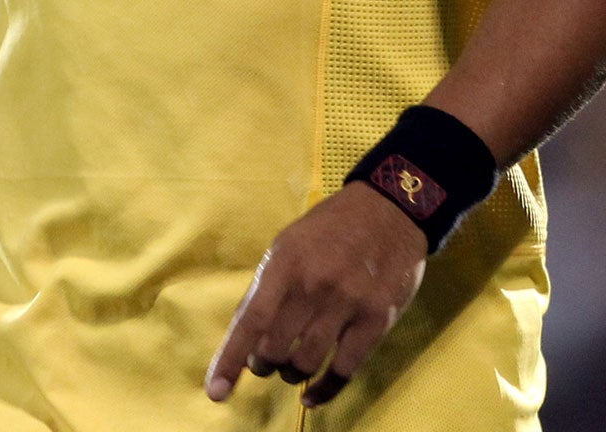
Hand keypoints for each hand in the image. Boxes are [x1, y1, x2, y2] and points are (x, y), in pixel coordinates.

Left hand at [206, 182, 428, 408]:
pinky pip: (344, 370)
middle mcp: (314, 284)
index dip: (231, 359)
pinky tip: (312, 396)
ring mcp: (347, 303)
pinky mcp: (376, 319)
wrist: (389, 209)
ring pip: (306, 364)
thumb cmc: (331, 228)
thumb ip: (268, 285)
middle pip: (275, 348)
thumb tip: (247, 334)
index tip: (216, 392)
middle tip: (265, 362)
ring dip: (291, 375)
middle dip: (263, 364)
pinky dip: (324, 390)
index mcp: (285, 262)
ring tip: (291, 370)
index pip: (252, 320)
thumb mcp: (290, 243)